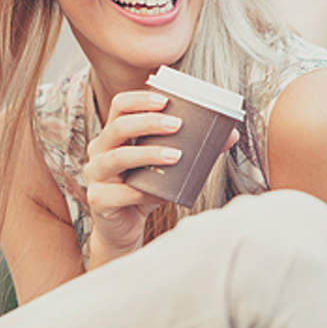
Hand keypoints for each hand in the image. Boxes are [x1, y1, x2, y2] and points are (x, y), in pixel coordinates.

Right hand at [84, 90, 181, 261]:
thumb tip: (230, 135)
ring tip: (176, 155)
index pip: (120, 105)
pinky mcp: (98, 199)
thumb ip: (192, 148)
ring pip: (117, 157)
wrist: (125, 227)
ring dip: (148, 154)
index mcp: (114, 135)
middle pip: (118, 127)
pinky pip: (120, 193)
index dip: (140, 100)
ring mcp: (96, 175)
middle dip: (148, 122)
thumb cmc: (145, 190)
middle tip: (177, 124)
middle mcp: (100, 150)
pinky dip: (142, 193)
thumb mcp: (168, 167)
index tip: (166, 100)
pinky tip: (162, 194)